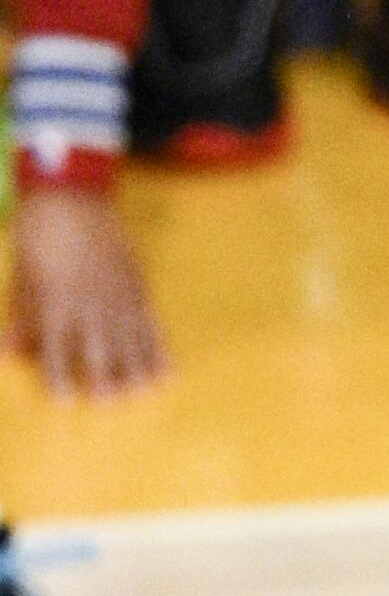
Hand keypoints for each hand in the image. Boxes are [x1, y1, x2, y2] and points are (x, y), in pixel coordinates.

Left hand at [9, 189, 167, 397]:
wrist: (72, 191)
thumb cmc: (38, 235)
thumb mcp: (21, 277)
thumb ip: (21, 318)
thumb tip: (10, 354)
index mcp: (57, 302)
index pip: (58, 350)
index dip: (62, 377)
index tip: (67, 402)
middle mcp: (90, 299)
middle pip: (100, 346)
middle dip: (107, 377)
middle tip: (113, 403)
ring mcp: (118, 289)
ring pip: (130, 335)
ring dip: (138, 365)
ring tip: (144, 391)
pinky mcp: (136, 278)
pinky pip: (150, 317)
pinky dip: (159, 343)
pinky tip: (167, 365)